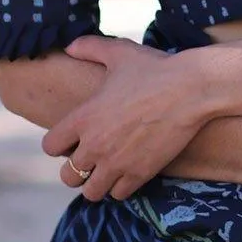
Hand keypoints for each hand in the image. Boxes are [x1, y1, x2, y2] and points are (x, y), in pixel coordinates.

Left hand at [40, 36, 213, 201]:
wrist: (191, 88)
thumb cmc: (154, 68)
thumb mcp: (119, 52)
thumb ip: (90, 47)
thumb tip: (70, 46)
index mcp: (84, 117)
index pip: (50, 146)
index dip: (59, 142)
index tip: (73, 137)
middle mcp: (95, 145)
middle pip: (67, 176)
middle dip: (76, 168)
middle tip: (92, 156)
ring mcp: (117, 162)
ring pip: (91, 192)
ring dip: (97, 181)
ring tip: (109, 168)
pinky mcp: (139, 173)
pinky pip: (118, 194)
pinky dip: (120, 186)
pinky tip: (129, 170)